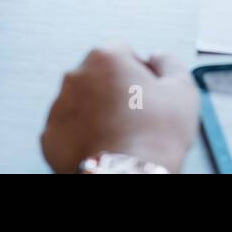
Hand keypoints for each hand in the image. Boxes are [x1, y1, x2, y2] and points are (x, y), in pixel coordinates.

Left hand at [41, 46, 197, 173]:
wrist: (127, 176)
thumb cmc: (153, 136)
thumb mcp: (181, 90)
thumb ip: (169, 63)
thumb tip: (158, 58)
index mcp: (105, 57)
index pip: (123, 55)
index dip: (140, 76)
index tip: (148, 95)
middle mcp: (75, 76)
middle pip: (99, 78)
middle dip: (115, 94)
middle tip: (136, 118)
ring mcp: (59, 106)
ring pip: (81, 104)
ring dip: (97, 115)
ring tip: (120, 137)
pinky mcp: (50, 136)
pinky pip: (68, 131)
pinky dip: (82, 138)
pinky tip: (103, 147)